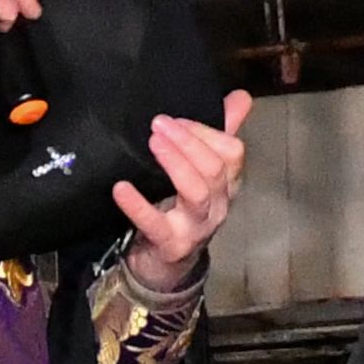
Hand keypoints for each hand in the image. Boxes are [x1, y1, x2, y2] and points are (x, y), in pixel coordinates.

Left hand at [113, 91, 253, 268]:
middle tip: (159, 123)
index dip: (206, 131)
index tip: (177, 118)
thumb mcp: (203, 173)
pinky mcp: (171, 246)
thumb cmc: (183, 211)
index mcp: (226, 185)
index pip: (232, 152)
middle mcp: (217, 206)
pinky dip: (137, 205)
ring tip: (152, 142)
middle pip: (215, 169)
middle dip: (188, 142)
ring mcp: (196, 228)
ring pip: (196, 192)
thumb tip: (242, 96)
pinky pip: (155, 224)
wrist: (164, 266)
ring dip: (175, 163)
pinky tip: (121, 188)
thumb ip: (220, 134)